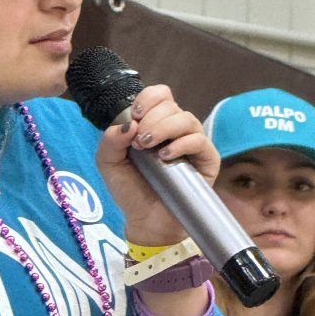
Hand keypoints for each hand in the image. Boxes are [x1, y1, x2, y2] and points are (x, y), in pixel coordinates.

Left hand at [96, 84, 219, 245]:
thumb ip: (110, 140)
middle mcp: (175, 130)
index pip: (159, 95)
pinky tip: (165, 157)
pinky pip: (199, 141)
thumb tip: (129, 123)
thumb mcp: (108, 163)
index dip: (148, 99)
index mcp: (153, 124)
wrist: (145, 220)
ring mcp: (192, 144)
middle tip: (139, 142)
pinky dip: (181, 144)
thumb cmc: (129, 190)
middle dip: (151, 119)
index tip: (136, 116)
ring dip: (164, 128)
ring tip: (148, 148)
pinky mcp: (206, 160)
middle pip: (171, 104)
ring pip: (186, 119)